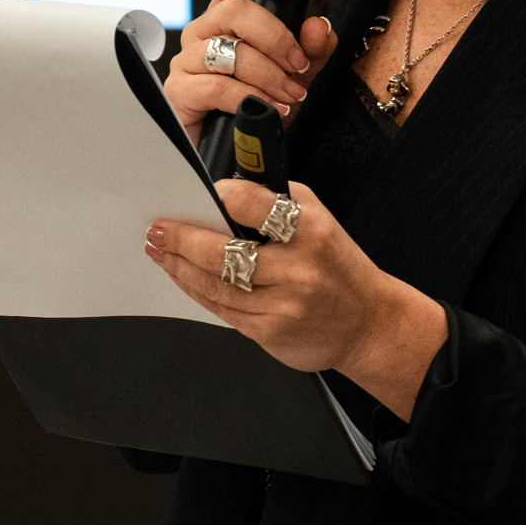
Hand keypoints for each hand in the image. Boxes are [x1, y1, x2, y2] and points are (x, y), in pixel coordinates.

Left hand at [144, 180, 447, 419]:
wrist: (368, 323)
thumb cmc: (336, 263)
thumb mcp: (318, 218)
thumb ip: (275, 201)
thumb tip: (222, 192)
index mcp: (310, 231)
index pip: (253, 204)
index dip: (221, 196)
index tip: (198, 193)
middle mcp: (297, 269)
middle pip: (222, 253)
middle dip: (181, 239)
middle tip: (157, 229)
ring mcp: (282, 305)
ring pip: (215, 285)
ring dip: (179, 266)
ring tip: (159, 250)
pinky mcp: (270, 332)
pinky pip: (222, 309)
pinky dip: (196, 289)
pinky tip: (183, 275)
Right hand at [164, 0, 339, 140]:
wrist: (236, 149)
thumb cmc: (258, 103)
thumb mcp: (296, 73)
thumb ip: (313, 49)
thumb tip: (318, 26)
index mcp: (229, 16)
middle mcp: (205, 30)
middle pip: (235, 9)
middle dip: (276, 38)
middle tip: (298, 65)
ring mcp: (188, 59)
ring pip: (230, 51)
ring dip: (269, 74)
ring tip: (290, 95)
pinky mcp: (179, 90)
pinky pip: (217, 86)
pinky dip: (251, 97)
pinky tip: (272, 109)